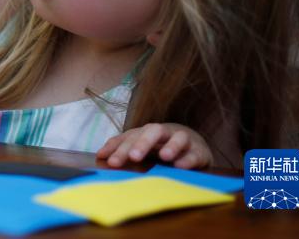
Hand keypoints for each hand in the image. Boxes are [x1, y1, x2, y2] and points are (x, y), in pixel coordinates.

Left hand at [97, 123, 212, 168]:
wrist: (193, 143)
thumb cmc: (160, 145)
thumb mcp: (141, 145)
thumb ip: (121, 148)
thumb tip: (100, 156)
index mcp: (146, 131)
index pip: (131, 137)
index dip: (119, 148)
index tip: (109, 161)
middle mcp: (164, 133)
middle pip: (153, 132)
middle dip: (142, 143)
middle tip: (133, 156)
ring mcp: (183, 141)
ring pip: (178, 139)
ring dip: (171, 146)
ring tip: (164, 156)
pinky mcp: (199, 152)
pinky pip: (194, 154)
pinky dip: (188, 159)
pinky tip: (181, 166)